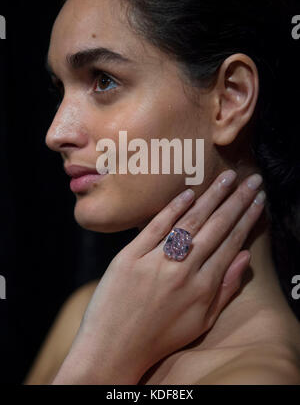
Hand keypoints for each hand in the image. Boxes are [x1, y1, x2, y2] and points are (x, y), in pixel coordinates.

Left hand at [52, 170, 264, 383]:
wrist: (114, 348)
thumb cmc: (160, 336)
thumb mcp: (202, 322)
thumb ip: (225, 289)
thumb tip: (245, 257)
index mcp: (203, 288)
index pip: (231, 244)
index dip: (247, 219)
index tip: (258, 200)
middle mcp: (183, 272)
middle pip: (216, 227)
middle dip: (237, 200)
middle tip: (252, 179)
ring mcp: (155, 262)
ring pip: (190, 222)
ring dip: (212, 196)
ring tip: (227, 178)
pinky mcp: (130, 256)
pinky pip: (156, 226)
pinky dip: (173, 207)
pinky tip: (188, 192)